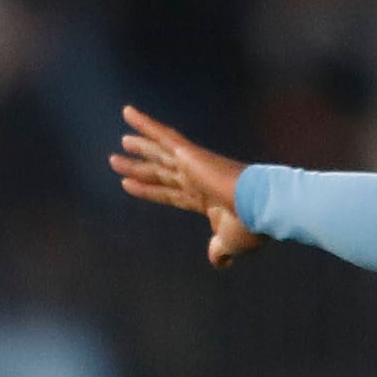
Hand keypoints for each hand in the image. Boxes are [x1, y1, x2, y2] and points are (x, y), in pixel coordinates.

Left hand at [110, 105, 267, 262]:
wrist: (261, 207)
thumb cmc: (250, 225)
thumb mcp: (229, 243)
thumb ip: (219, 250)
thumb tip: (219, 262)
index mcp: (203, 199)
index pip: (168, 192)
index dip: (148, 189)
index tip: (128, 184)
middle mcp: (195, 179)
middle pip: (159, 171)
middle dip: (139, 167)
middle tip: (116, 159)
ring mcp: (192, 165)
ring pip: (158, 152)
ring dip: (139, 146)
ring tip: (121, 142)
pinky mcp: (191, 154)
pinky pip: (163, 136)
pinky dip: (145, 124)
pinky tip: (127, 113)